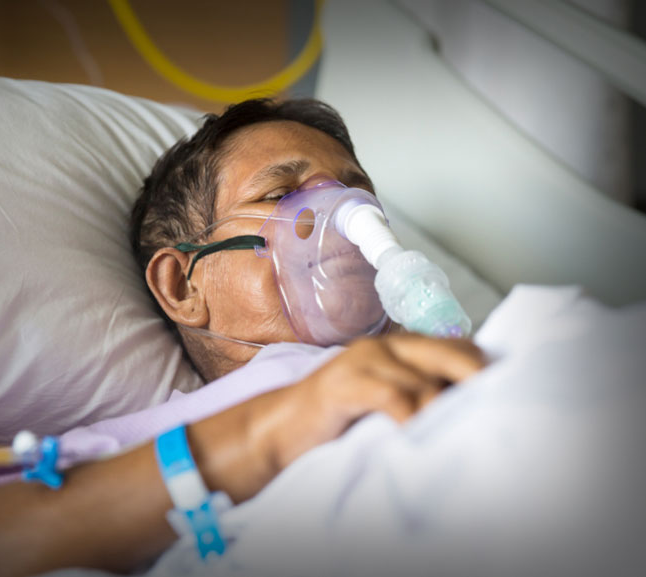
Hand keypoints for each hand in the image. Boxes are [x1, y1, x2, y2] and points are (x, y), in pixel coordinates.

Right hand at [250, 334, 484, 472]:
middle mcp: (383, 346)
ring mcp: (362, 361)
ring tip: (450, 433)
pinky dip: (410, 417)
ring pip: (421, 379)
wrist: (282, 428)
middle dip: (474, 377)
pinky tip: (414, 435)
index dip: (478, 366)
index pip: (454, 344)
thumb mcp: (384, 402)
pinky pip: (391, 397)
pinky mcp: (343, 383)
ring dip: (440, 409)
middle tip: (493, 406)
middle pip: (446, 352)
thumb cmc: (337, 420)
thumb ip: (417, 396)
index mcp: (397, 349)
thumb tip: (467, 411)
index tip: (500, 391)